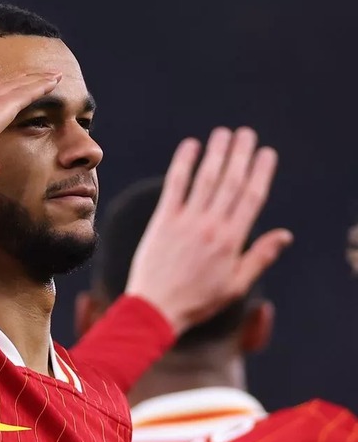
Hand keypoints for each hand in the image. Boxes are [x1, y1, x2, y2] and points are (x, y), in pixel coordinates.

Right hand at [0, 72, 61, 194]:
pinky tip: (54, 81)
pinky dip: (42, 85)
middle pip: (5, 87)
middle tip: (37, 75)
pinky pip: (28, 92)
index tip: (11, 91)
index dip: (0, 95)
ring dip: (37, 79)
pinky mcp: (2, 105)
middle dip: (22, 80)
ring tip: (52, 75)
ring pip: (19, 85)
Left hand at [126, 127, 292, 333]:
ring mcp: (186, 221)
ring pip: (205, 179)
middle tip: (246, 133)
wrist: (156, 308)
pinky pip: (175, 186)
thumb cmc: (198, 301)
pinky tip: (190, 146)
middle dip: (241, 155)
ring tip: (223, 133)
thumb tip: (285, 235)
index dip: (261, 172)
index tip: (267, 153)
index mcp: (232, 241)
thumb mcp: (236, 285)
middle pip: (230, 182)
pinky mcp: (163, 221)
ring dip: (216, 153)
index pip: (251, 197)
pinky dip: (183, 164)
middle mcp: (211, 226)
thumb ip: (260, 257)